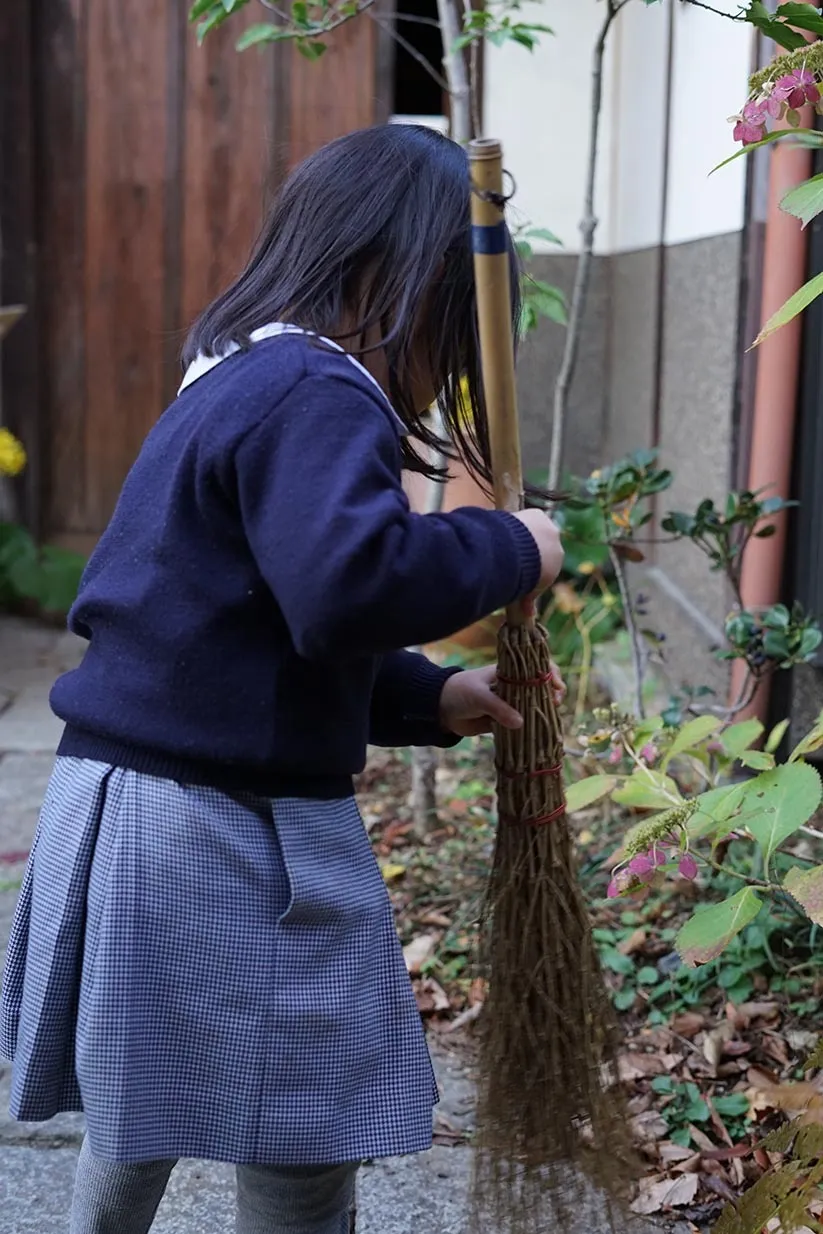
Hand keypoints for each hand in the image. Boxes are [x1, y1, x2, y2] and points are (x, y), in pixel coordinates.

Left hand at [439, 664, 565, 737]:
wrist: (440, 709)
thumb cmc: (459, 692)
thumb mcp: (479, 696)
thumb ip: (498, 708)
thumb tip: (519, 723)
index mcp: (509, 671)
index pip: (536, 666)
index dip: (550, 673)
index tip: (556, 686)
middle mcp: (514, 685)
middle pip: (540, 687)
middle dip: (552, 694)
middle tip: (556, 704)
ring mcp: (510, 702)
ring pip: (534, 706)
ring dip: (543, 713)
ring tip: (550, 721)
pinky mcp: (505, 719)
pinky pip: (523, 724)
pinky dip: (531, 729)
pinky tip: (540, 735)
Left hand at [512, 509, 563, 614]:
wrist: (527, 557)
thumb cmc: (528, 578)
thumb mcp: (529, 591)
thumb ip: (528, 600)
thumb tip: (527, 615)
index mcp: (557, 562)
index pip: (545, 562)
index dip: (530, 565)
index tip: (517, 568)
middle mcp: (557, 544)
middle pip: (540, 544)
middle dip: (526, 549)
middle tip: (508, 554)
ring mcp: (549, 529)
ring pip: (534, 530)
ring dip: (523, 534)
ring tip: (505, 539)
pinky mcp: (539, 515)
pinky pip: (529, 518)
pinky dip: (518, 522)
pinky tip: (505, 525)